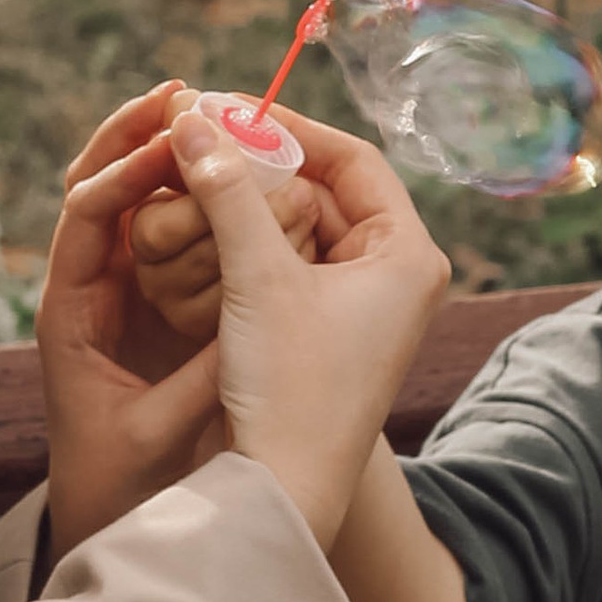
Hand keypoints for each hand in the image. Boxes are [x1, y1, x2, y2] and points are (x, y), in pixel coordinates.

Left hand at [37, 83, 231, 559]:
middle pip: (96, 184)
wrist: (111, 518)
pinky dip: (192, 193)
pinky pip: (165, 228)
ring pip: (131, 198)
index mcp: (68, 311)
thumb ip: (198, 375)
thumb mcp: (159, 434)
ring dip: (162, 151)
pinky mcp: (150, 297)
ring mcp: (116, 288)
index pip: (84, 214)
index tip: (173, 139)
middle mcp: (84, 287)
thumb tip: (249, 315)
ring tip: (207, 110)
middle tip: (181, 90)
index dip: (125, 170)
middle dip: (134, 134)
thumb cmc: (121, 483)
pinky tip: (233, 171)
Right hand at [50, 101, 447, 553]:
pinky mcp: (333, 333)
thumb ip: (228, 190)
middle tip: (200, 139)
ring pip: (303, 228)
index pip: (354, 159)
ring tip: (193, 180)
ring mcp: (368, 307)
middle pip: (328, 190)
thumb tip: (192, 115)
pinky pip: (291, 266)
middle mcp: (400, 275)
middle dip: (263, 165)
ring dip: (250, 205)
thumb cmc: (288, 387)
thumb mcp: (256, 277)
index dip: (288, 128)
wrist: (284, 491)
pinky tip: (202, 233)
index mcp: (409, 254)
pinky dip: (250, 247)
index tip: (227, 110)